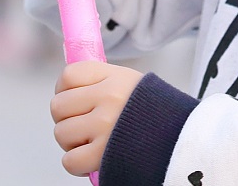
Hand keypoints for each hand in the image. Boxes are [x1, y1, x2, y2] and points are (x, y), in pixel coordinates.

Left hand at [51, 61, 143, 176]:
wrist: (179, 137)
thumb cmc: (152, 110)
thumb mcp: (130, 83)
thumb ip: (101, 81)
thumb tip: (67, 86)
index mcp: (115, 77)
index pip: (69, 75)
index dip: (65, 89)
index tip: (75, 98)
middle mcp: (109, 97)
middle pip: (58, 106)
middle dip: (67, 117)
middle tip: (84, 122)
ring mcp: (105, 126)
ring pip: (61, 133)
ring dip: (72, 141)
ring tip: (92, 140)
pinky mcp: (103, 155)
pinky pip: (69, 161)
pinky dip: (77, 162)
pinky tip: (93, 156)